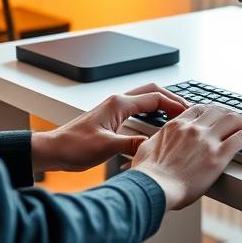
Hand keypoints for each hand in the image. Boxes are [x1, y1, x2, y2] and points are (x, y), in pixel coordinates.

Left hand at [31, 83, 188, 173]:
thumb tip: (154, 145)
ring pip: (145, 99)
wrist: (53, 151)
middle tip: (187, 111)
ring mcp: (114, 110)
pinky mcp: (111, 119)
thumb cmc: (73, 146)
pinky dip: (152, 113)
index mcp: (118, 104)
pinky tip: (156, 126)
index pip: (155, 97)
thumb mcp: (106, 147)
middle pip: (152, 91)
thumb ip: (133, 144)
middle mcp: (117, 102)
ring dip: (162, 104)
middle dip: (172, 99)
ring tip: (177, 117)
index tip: (188, 113)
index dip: (175, 104)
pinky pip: (138, 110)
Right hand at [130, 104, 241, 210]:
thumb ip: (155, 141)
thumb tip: (153, 143)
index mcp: (176, 126)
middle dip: (233, 115)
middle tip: (241, 123)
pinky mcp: (218, 156)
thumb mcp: (146, 149)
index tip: (220, 117)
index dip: (213, 111)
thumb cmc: (146, 176)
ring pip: (233, 120)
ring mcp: (206, 141)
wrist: (152, 189)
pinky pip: (241, 139)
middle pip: (219, 111)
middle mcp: (193, 128)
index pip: (200, 109)